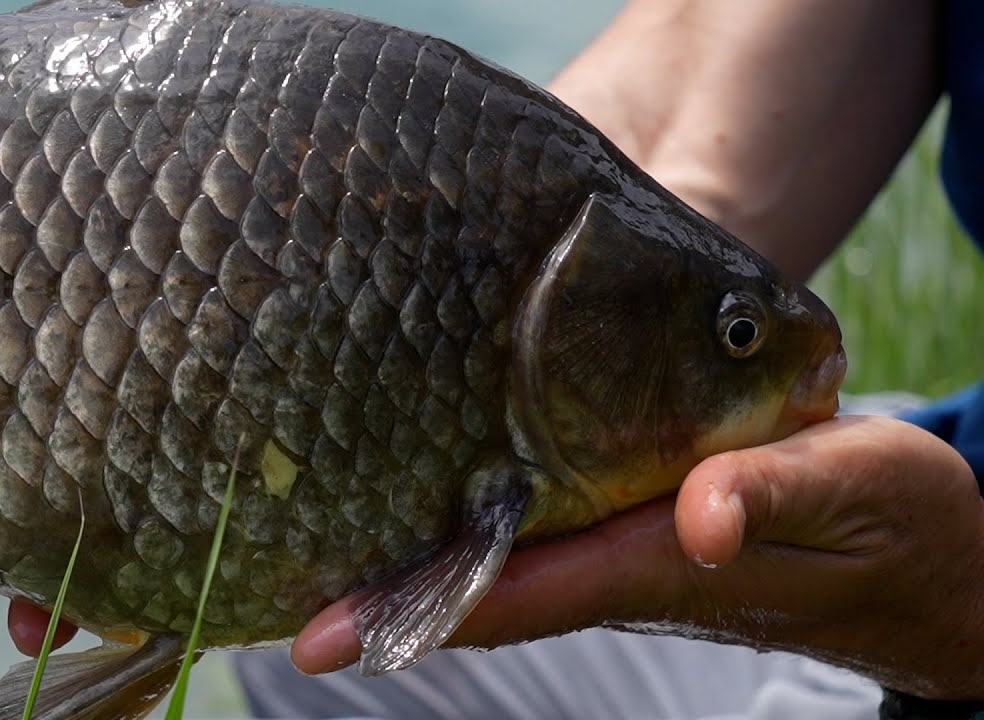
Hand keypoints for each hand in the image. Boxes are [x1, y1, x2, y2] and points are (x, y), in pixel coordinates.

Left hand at [292, 416, 983, 700]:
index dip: (419, 612)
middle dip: (388, 602)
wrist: (919, 554)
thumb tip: (704, 516)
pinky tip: (431, 508)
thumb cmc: (891, 517)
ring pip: (503, 564)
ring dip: (418, 570)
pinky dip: (475, 531)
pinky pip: (541, 534)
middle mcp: (624, 560)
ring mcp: (626, 549)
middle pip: (483, 589)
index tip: (324, 636)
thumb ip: (776, 493)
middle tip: (285, 604)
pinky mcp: (640, 526)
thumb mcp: (851, 486)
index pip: (518, 590)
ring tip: (324, 555)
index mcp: (664, 558)